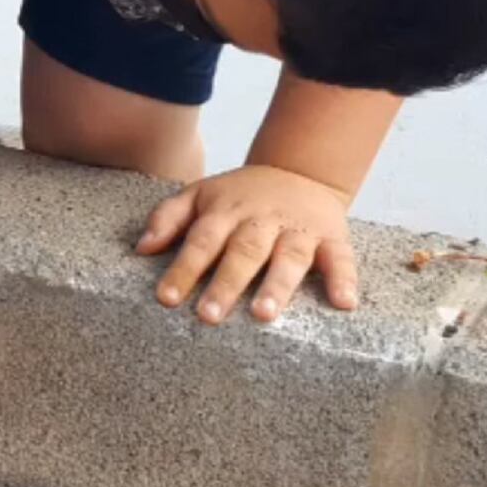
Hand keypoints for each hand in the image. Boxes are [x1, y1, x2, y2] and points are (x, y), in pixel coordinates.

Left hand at [138, 164, 359, 324]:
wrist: (299, 170)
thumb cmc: (239, 195)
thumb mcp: (199, 195)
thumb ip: (168, 217)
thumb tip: (141, 248)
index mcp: (226, 210)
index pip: (201, 241)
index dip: (184, 269)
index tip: (166, 299)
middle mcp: (262, 219)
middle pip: (243, 251)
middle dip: (226, 283)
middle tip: (209, 315)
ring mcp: (299, 228)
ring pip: (289, 256)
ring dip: (278, 285)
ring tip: (264, 314)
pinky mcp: (333, 236)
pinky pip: (342, 258)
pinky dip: (345, 279)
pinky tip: (343, 303)